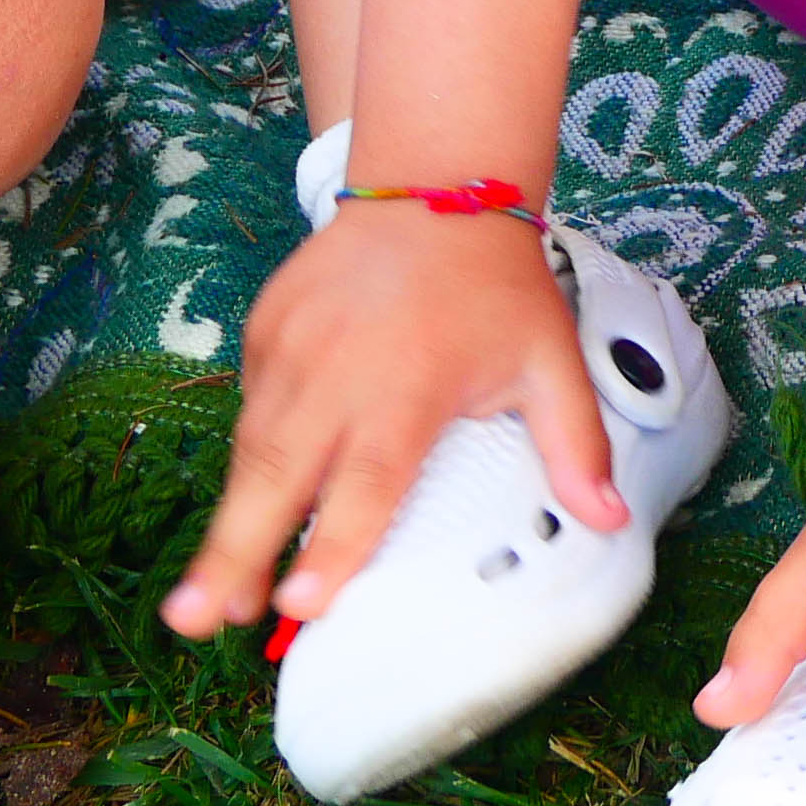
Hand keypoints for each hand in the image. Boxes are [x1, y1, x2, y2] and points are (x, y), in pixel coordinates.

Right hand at [163, 188, 627, 639]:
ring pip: (250, 450)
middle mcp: (336, 374)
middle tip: (196, 622)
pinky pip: (249, 407)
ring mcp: (290, 348)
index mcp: (407, 390)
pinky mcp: (265, 329)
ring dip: (227, 524)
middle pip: (276, 478)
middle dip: (232, 555)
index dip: (331, 547)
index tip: (296, 606)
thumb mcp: (550, 362)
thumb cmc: (494, 285)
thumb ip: (575, 446)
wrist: (432, 183)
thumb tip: (609, 519)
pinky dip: (246, 459)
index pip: (365, 484)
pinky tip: (246, 507)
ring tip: (203, 600)